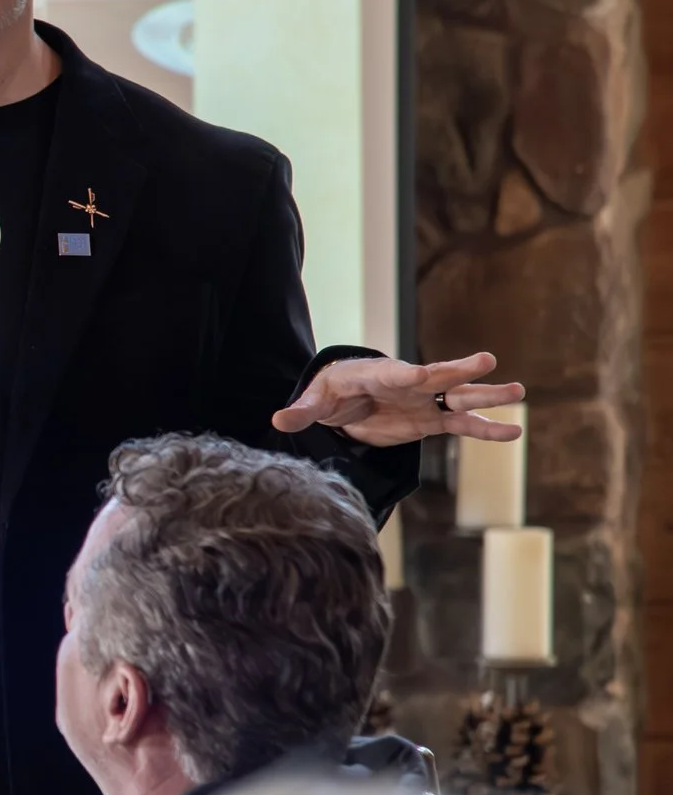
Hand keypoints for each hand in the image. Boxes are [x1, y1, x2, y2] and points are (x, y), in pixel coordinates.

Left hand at [271, 352, 523, 447]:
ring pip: (460, 399)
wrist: (347, 400)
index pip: (395, 374)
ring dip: (487, 397)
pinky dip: (486, 430)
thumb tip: (277, 420)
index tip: (421, 375)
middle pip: (436, 377)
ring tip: (518, 392)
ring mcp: (424, 403)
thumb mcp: (315, 400)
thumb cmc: (332, 391)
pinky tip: (512, 433)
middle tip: (486, 361)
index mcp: (379, 375)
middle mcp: (409, 385)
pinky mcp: (430, 422)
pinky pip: (462, 426)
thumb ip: (302, 411)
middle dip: (459, 370)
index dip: (407, 375)